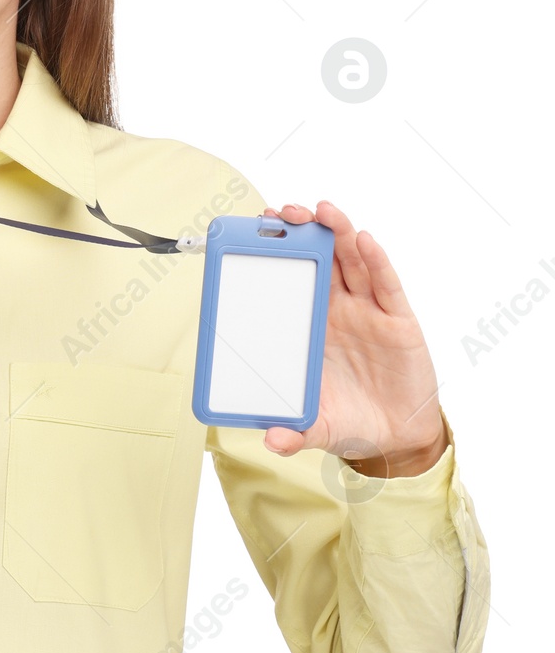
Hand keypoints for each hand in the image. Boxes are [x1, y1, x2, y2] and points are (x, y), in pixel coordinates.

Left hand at [258, 201, 446, 477]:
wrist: (397, 438)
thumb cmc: (350, 420)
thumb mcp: (317, 428)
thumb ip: (294, 432)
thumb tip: (271, 441)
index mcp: (309, 326)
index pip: (288, 280)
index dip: (275, 254)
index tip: (254, 231)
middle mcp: (336, 311)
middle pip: (319, 259)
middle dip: (301, 232)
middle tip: (281, 213)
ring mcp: (367, 312)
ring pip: (350, 262)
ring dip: (336, 233)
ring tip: (321, 211)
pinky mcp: (397, 320)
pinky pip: (385, 284)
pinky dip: (375, 260)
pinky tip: (364, 240)